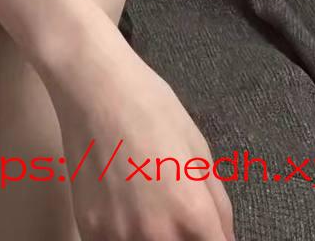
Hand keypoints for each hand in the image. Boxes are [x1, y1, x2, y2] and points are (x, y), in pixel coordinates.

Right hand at [46, 34, 236, 240]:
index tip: (203, 228)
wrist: (94, 88)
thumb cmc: (151, 108)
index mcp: (193, 213)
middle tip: (170, 206)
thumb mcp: (199, 151)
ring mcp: (120, 235)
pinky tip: (119, 210)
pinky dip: (121, 234)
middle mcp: (158, 234)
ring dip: (150, 236)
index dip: (212, 238)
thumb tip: (224, 238)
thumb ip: (218, 205)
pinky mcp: (90, 230)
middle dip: (183, 235)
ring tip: (143, 204)